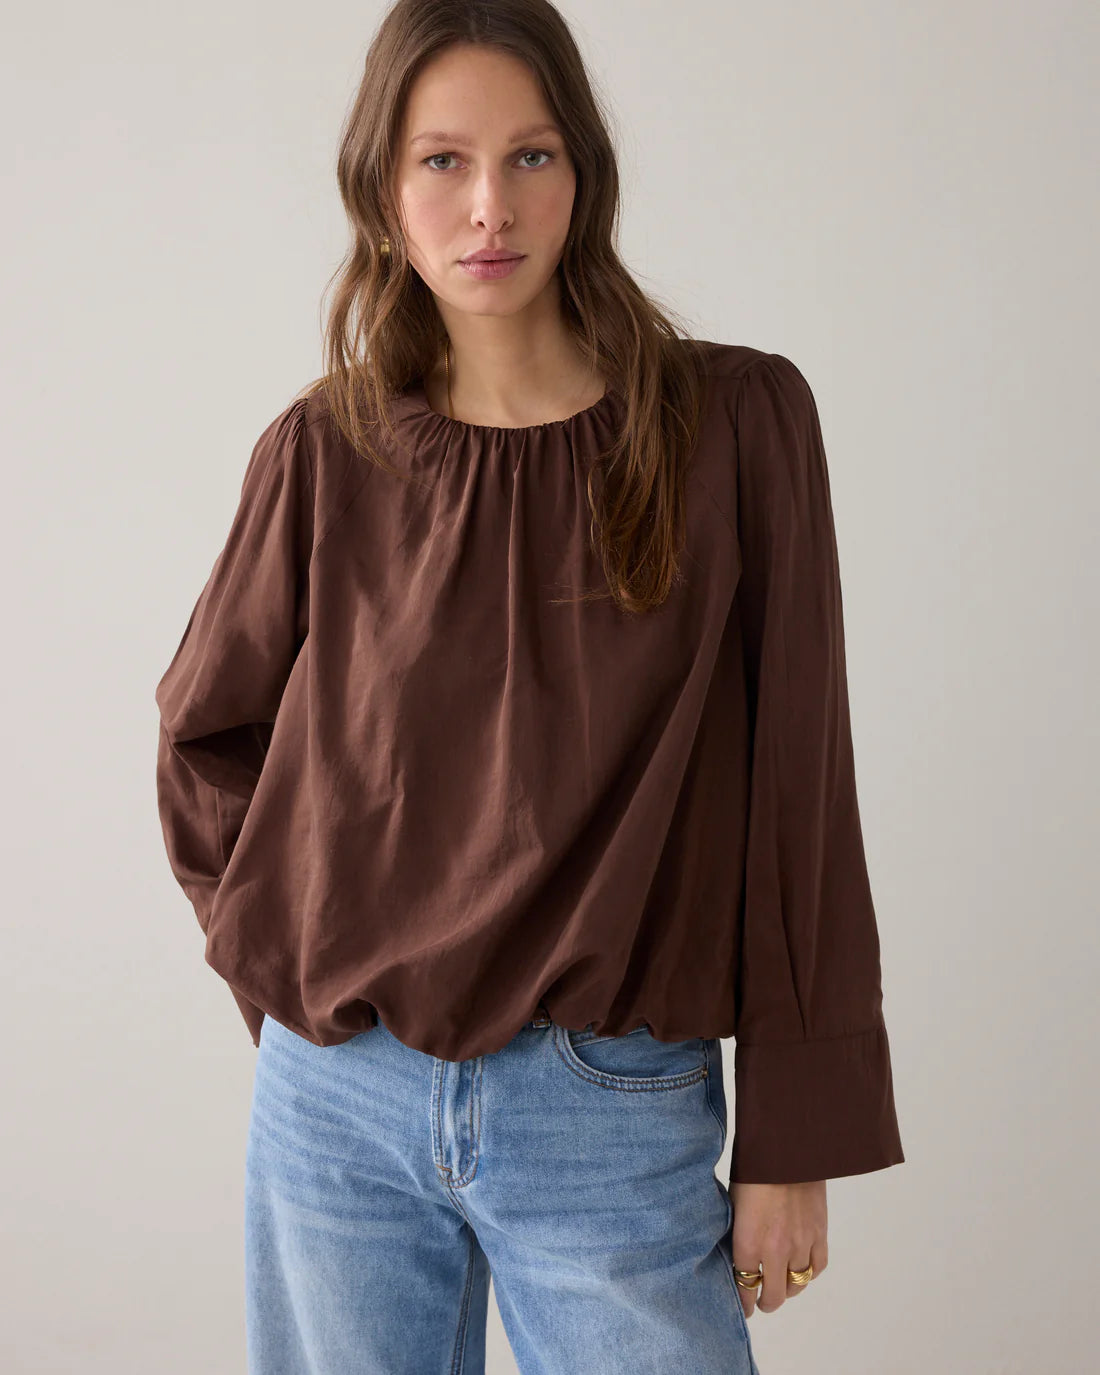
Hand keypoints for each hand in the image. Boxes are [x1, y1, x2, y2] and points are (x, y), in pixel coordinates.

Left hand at [727, 1180, 827, 1316]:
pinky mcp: (820, 1234)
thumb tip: (733, 1248)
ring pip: (797, 1285)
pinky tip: (801, 1269)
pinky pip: (817, 1267)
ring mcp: (801, 1244)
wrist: (788, 1148)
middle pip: (775, 1296)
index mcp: (748, 1241)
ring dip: (787, 1289)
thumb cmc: (753, 1169)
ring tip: (781, 1285)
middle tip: (761, 1300)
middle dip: (765, 1302)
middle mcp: (776, 1250)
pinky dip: (809, 1273)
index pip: (745, 1286)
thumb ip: (736, 1230)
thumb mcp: (734, 1201)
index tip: (744, 1306)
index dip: (744, 1301)